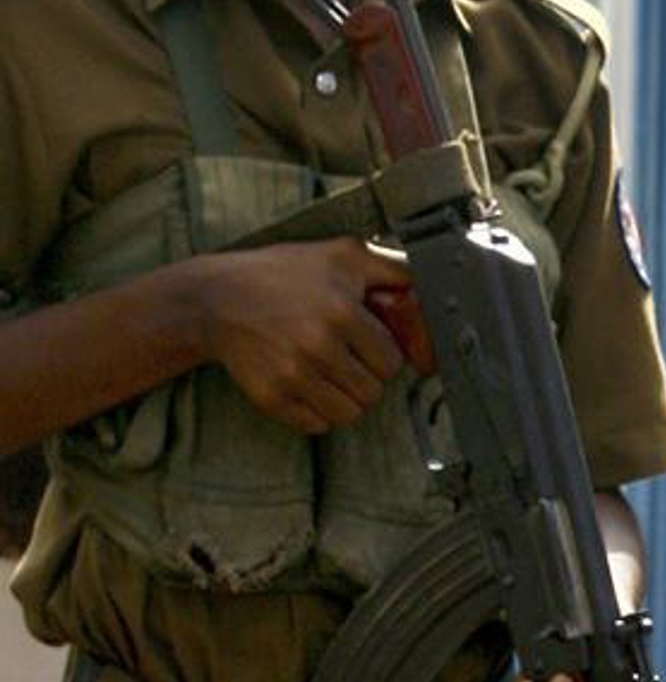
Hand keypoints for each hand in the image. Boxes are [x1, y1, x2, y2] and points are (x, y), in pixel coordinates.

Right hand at [194, 238, 414, 433]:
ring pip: (350, 414)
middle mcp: (317, 346)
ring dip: (347, 398)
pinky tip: (308, 385)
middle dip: (367, 376)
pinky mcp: (270, 397)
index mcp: (342, 312)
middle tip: (348, 358)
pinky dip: (319, 412)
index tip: (366, 343)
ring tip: (331, 373)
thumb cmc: (284, 274)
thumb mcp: (343, 256)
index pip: (391, 362)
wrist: (215, 297)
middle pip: (374, 391)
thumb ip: (393, 270)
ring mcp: (291, 375)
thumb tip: (433, 291)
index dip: (383, 354)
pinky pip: (318, 425)